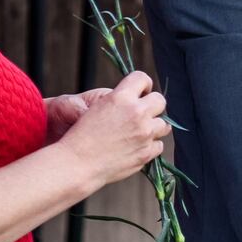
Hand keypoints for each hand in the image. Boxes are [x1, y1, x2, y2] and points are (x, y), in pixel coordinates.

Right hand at [56, 72, 168, 186]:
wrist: (77, 163)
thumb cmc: (82, 137)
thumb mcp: (97, 107)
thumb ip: (120, 100)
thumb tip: (138, 97)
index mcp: (121, 97)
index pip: (142, 78)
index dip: (143, 84)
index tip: (141, 92)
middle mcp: (136, 112)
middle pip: (160, 100)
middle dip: (153, 105)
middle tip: (143, 113)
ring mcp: (144, 133)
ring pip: (164, 125)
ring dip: (154, 127)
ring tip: (140, 132)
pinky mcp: (147, 152)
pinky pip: (159, 145)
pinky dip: (150, 146)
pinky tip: (137, 147)